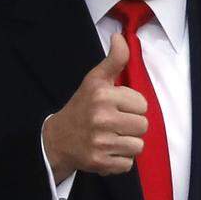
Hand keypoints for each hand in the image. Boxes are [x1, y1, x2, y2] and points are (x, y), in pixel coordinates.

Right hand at [42, 33, 148, 182]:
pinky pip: (128, 163)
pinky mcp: (100, 162)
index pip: (142, 104)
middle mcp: (101, 118)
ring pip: (138, 145)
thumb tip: (120, 36)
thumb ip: (113, 60)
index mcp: (102, 95)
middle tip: (115, 124)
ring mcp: (100, 142)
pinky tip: (107, 151)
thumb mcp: (95, 80)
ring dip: (128, 143)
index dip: (132, 106)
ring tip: (112, 137)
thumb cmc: (82, 107)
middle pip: (143, 126)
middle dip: (132, 125)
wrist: (57, 139)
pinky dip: (120, 160)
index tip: (117, 107)